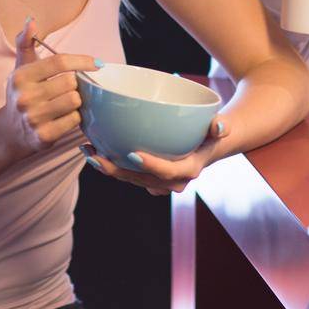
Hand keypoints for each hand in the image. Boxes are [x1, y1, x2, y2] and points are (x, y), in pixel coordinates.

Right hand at [1, 17, 100, 157]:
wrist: (11, 130)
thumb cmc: (22, 93)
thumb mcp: (21, 67)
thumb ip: (26, 42)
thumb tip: (31, 21)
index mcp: (21, 76)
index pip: (59, 61)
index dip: (82, 61)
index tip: (96, 63)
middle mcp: (25, 97)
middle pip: (70, 82)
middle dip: (75, 84)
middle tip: (70, 88)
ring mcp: (33, 118)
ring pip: (74, 101)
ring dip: (76, 101)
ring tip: (67, 102)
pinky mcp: (43, 136)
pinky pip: (74, 120)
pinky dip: (75, 118)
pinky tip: (65, 117)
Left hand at [80, 117, 229, 195]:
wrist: (208, 145)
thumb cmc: (210, 133)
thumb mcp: (218, 128)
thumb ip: (220, 126)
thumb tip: (220, 125)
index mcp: (188, 170)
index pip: (168, 172)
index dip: (151, 166)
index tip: (133, 154)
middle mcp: (171, 182)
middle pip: (141, 180)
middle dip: (117, 170)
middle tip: (96, 155)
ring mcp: (157, 182)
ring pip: (130, 179)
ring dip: (107, 168)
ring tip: (87, 150)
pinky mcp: (147, 177)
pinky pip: (126, 174)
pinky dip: (109, 164)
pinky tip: (92, 149)